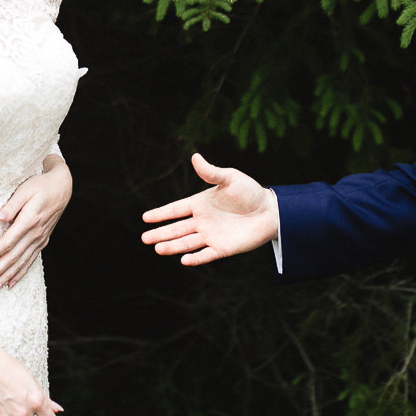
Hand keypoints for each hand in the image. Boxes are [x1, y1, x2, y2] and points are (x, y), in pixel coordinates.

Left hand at [0, 160, 71, 292]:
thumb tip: (0, 217)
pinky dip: (21, 273)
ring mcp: (40, 239)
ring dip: (7, 277)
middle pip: (13, 257)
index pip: (8, 242)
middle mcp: (36, 233)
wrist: (61, 187)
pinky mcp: (43, 241)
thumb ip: (12, 204)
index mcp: (29, 220)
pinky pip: (30, 260)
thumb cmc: (40, 185)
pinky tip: (11, 283)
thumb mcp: (25, 189)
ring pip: (22, 262)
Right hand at [140, 152, 278, 265]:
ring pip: (187, 243)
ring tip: (157, 248)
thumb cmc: (250, 192)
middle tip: (144, 238)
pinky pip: (206, 255)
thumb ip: (211, 172)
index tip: (145, 217)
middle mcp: (203, 221)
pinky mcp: (223, 248)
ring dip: (172, 246)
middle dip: (160, 233)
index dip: (161, 213)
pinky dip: (195, 258)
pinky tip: (183, 260)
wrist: (271, 211)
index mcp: (201, 203)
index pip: (176, 209)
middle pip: (177, 229)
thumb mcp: (230, 178)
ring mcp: (212, 235)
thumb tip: (194, 156)